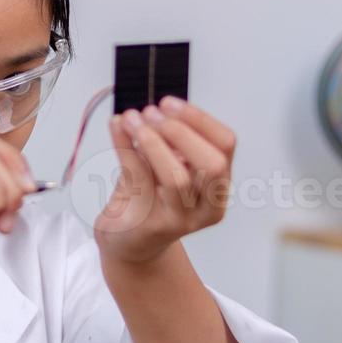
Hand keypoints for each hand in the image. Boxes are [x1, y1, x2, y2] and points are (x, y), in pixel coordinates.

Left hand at [95, 96, 235, 265]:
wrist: (127, 240)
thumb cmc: (149, 196)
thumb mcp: (165, 164)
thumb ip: (168, 139)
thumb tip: (156, 107)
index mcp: (219, 185)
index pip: (225, 145)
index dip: (200, 120)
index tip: (170, 102)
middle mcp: (208, 206)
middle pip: (212, 164)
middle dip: (182, 131)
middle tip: (152, 112)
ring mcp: (182, 219)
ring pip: (177, 177)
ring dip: (152, 140)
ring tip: (132, 119)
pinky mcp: (151, 225)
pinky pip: (139, 180)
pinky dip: (125, 146)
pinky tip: (116, 126)